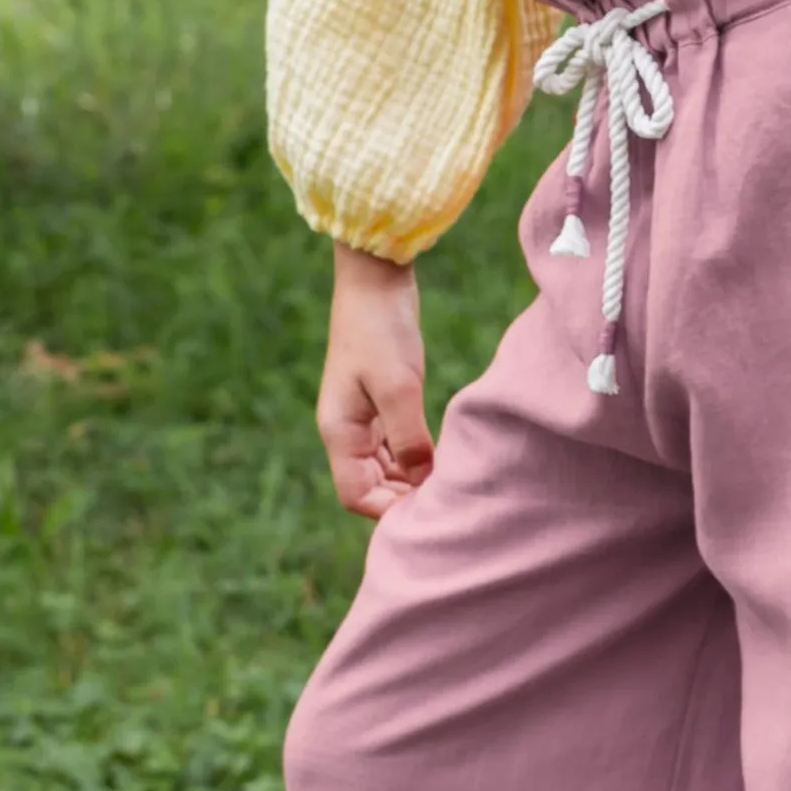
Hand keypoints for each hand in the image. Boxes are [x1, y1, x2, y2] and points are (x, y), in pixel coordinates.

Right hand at [317, 243, 430, 517]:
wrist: (376, 280)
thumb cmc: (381, 329)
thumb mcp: (398, 385)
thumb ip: (408, 437)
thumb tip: (423, 480)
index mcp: (340, 432)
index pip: (356, 495)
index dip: (389, 510)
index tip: (429, 509)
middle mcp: (347, 432)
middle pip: (371, 487)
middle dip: (404, 498)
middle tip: (449, 499)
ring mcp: (363, 417)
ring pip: (385, 468)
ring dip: (412, 479)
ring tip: (450, 482)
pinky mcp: (381, 402)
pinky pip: (395, 445)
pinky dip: (415, 456)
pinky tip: (443, 456)